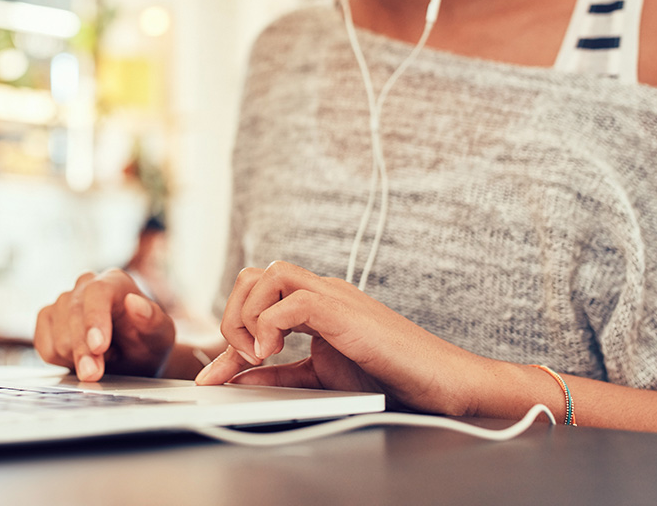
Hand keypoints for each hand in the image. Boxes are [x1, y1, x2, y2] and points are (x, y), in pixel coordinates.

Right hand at [34, 269, 175, 381]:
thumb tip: (134, 302)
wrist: (134, 358)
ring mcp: (63, 301)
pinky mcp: (47, 320)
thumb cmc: (148, 342)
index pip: (97, 293)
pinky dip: (62, 361)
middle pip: (73, 314)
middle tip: (94, 374)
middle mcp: (86, 285)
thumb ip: (152, 319)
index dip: (95, 320)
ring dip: (75, 358)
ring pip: (58, 334)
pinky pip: (45, 346)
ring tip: (99, 362)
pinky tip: (80, 358)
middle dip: (83, 350)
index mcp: (115, 281)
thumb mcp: (160, 335)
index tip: (99, 346)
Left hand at [195, 261, 482, 415]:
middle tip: (239, 358)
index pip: (258, 296)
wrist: (443, 383)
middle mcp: (324, 291)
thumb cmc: (393, 379)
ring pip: (269, 275)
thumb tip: (238, 377)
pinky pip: (292, 300)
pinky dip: (269, 326)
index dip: (228, 333)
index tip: (213, 374)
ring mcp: (335, 296)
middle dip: (232, 314)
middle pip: (255, 274)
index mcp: (318, 304)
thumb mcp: (323, 380)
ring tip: (256, 355)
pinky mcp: (344, 311)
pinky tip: (271, 356)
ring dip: (248, 316)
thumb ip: (281, 375)